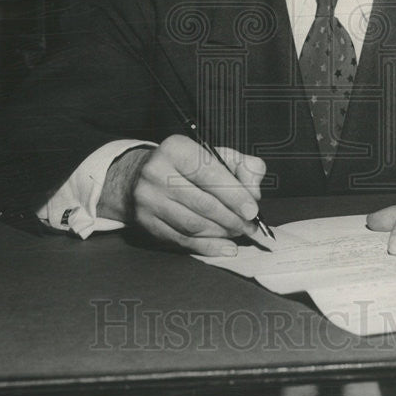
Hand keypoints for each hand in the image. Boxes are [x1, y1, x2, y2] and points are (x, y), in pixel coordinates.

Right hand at [101, 135, 265, 256]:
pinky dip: (208, 246)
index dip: (234, 195)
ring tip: (238, 232)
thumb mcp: (217, 154)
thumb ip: (244, 166)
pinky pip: (182, 240)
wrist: (141, 175)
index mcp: (175, 148)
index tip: (252, 210)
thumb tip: (254, 193)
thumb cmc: (187, 165)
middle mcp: (156, 172)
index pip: (209, 174)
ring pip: (193, 224)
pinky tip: (225, 247)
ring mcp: (148, 199)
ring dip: (222, 233)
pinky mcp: (146, 222)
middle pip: (203, 203)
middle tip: (250, 226)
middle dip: (232, 218)